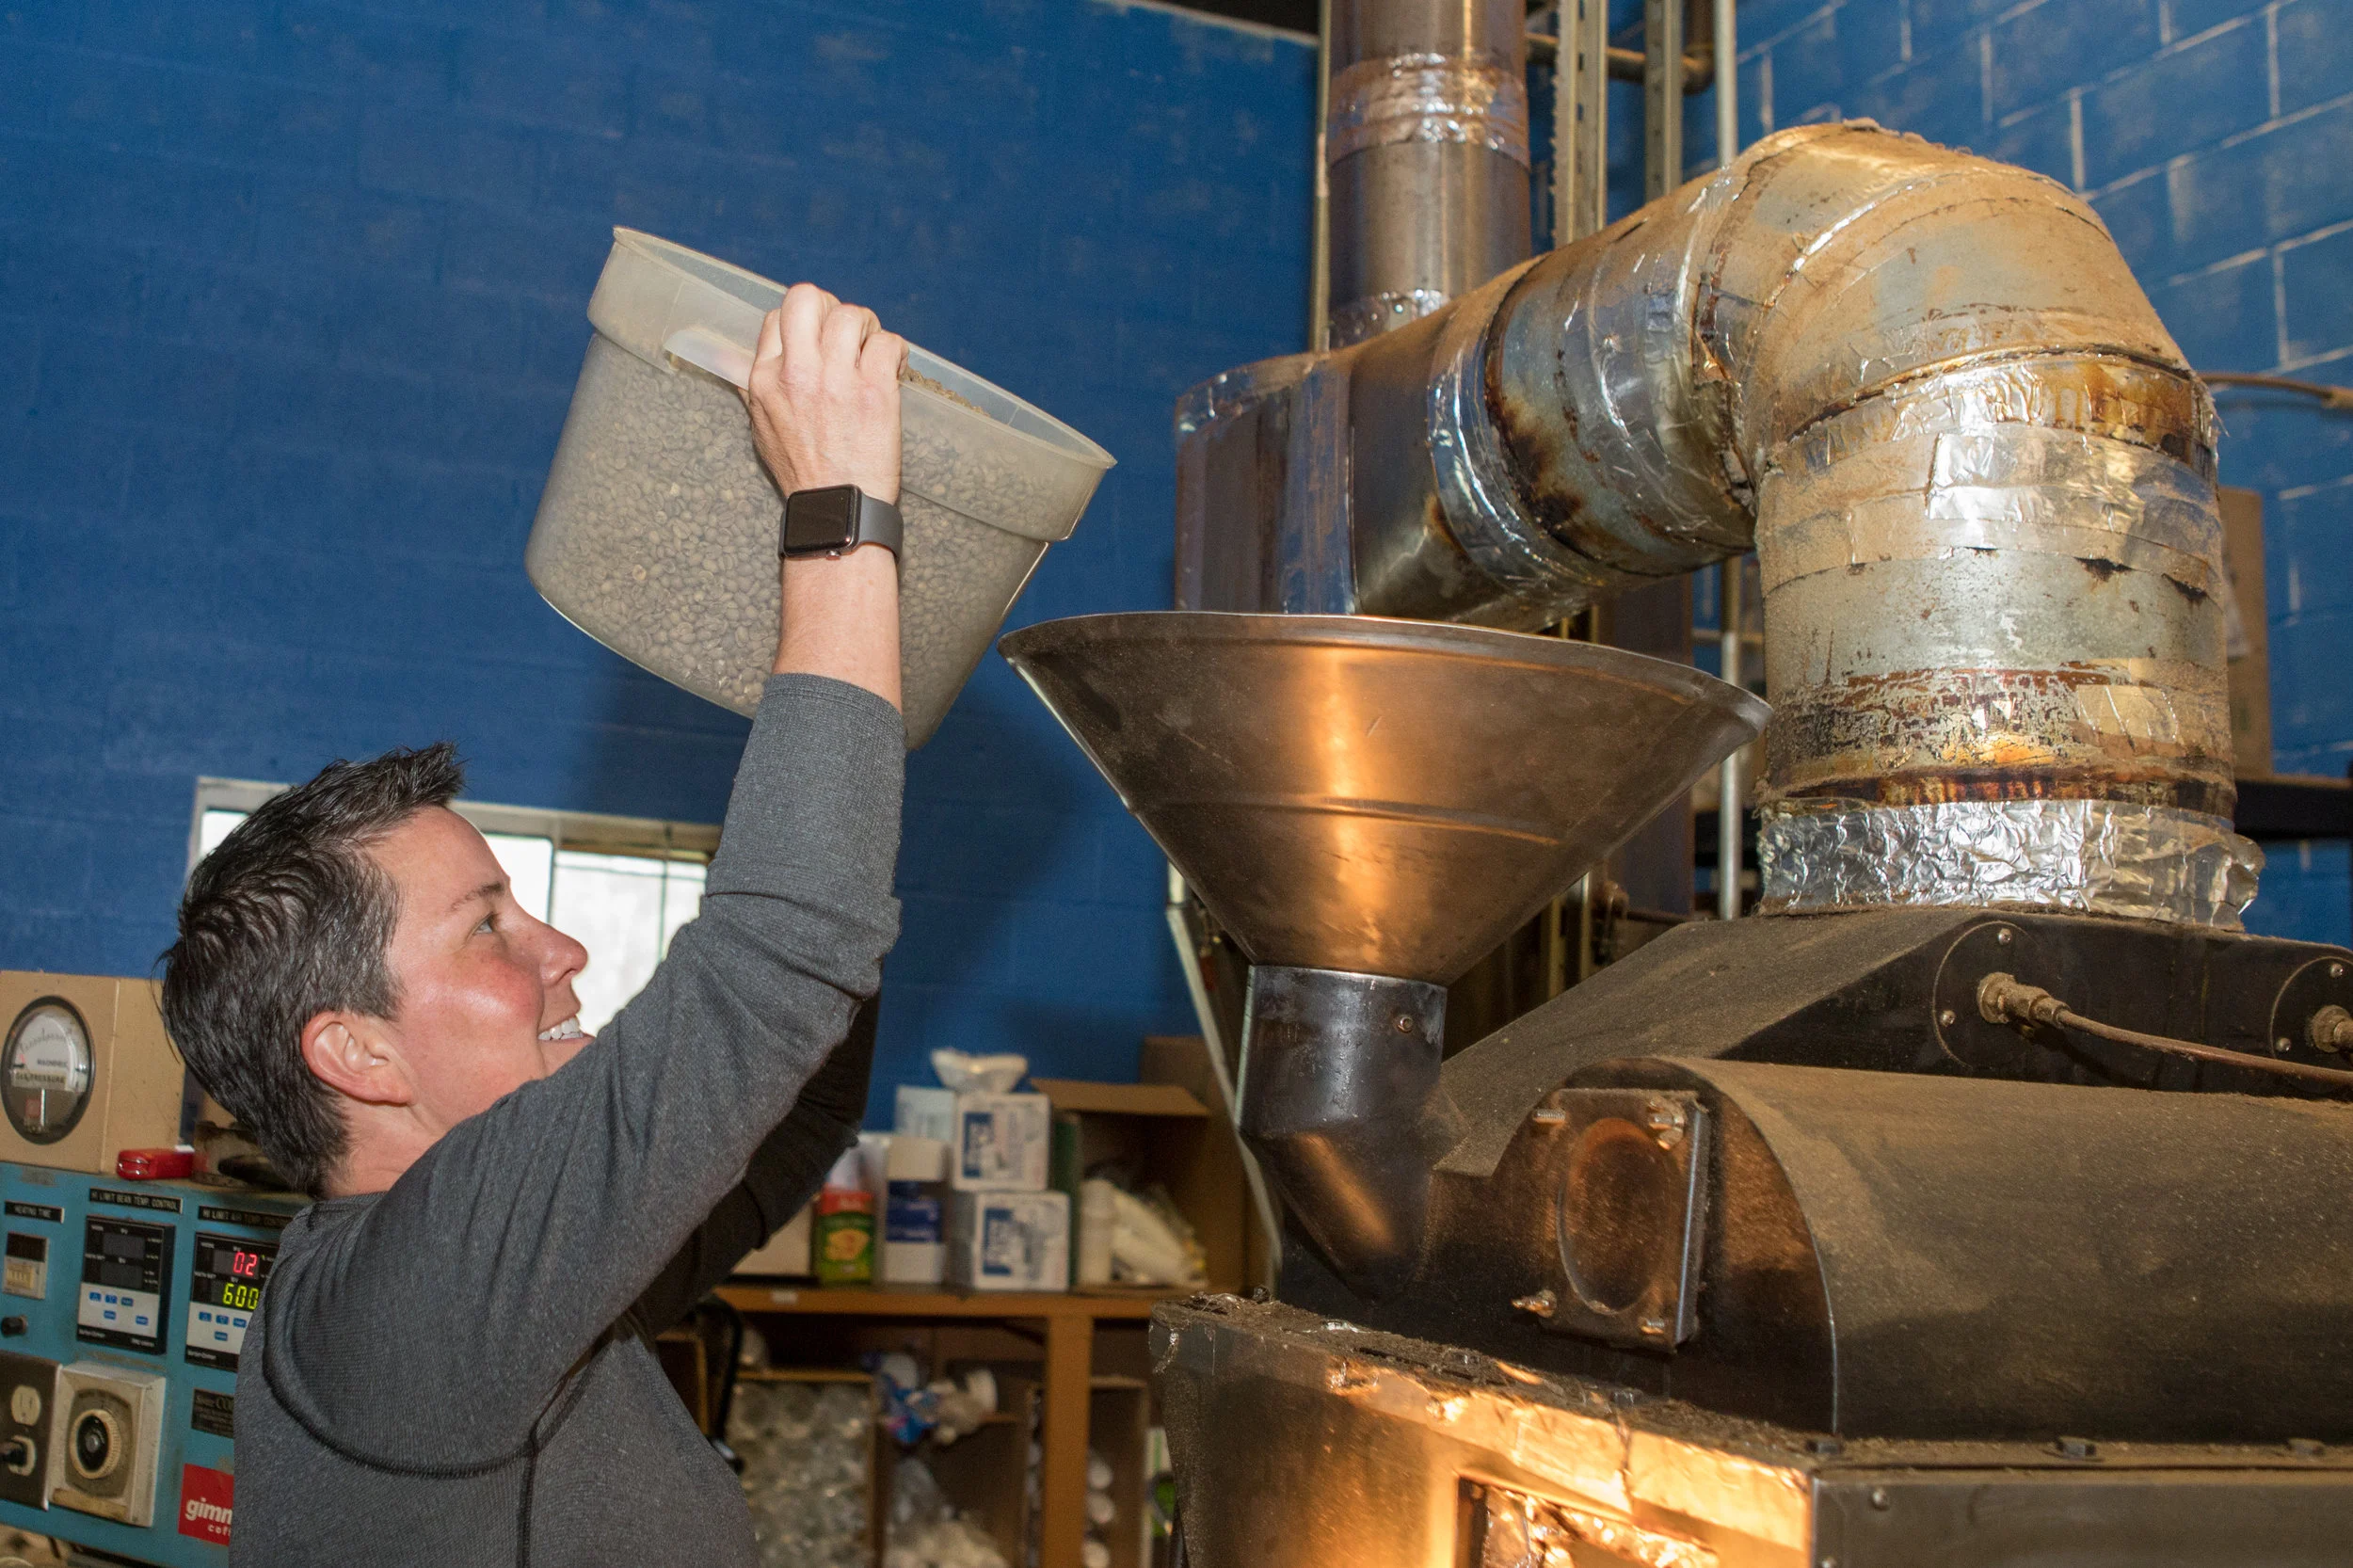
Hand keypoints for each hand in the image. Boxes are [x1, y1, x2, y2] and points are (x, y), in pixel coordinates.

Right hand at [744, 283, 905, 504]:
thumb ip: (754, 387)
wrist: (836, 507)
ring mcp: (836, 379)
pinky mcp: (874, 391)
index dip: (803, 319)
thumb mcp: (760, 427)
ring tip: (871, 348)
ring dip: (866, 326)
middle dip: (830, 306)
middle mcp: (797, 372)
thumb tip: (739, 360)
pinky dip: (894, 349)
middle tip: (846, 332)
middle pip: (807, 297)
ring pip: (850, 314)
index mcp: (765, 378)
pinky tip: (893, 366)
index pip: (778, 316)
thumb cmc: (803, 472)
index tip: (819, 338)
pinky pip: (886, 342)